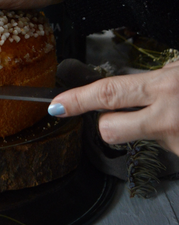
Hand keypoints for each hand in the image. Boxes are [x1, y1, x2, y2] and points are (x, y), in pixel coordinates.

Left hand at [48, 61, 178, 155]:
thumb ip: (153, 78)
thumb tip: (132, 84)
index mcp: (162, 86)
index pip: (108, 93)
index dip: (78, 100)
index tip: (56, 105)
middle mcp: (165, 116)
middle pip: (110, 129)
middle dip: (104, 123)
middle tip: (118, 113)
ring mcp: (174, 141)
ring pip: (138, 139)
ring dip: (147, 128)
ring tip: (172, 114)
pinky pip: (164, 146)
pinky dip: (170, 135)